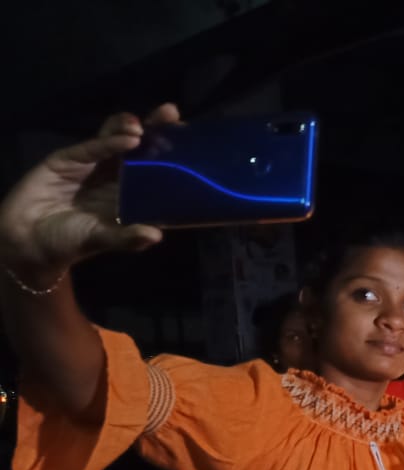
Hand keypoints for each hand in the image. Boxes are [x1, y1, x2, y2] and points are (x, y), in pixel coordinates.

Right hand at [0, 105, 179, 277]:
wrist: (28, 238)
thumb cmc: (71, 241)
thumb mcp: (102, 240)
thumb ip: (127, 238)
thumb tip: (155, 235)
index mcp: (132, 195)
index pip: (157, 170)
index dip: (172, 154)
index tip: (192, 140)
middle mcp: (117, 177)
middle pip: (141, 147)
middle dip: (157, 128)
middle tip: (171, 113)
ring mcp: (94, 165)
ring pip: (116, 139)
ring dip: (131, 128)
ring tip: (143, 126)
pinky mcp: (69, 158)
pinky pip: (93, 148)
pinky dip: (109, 141)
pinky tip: (126, 138)